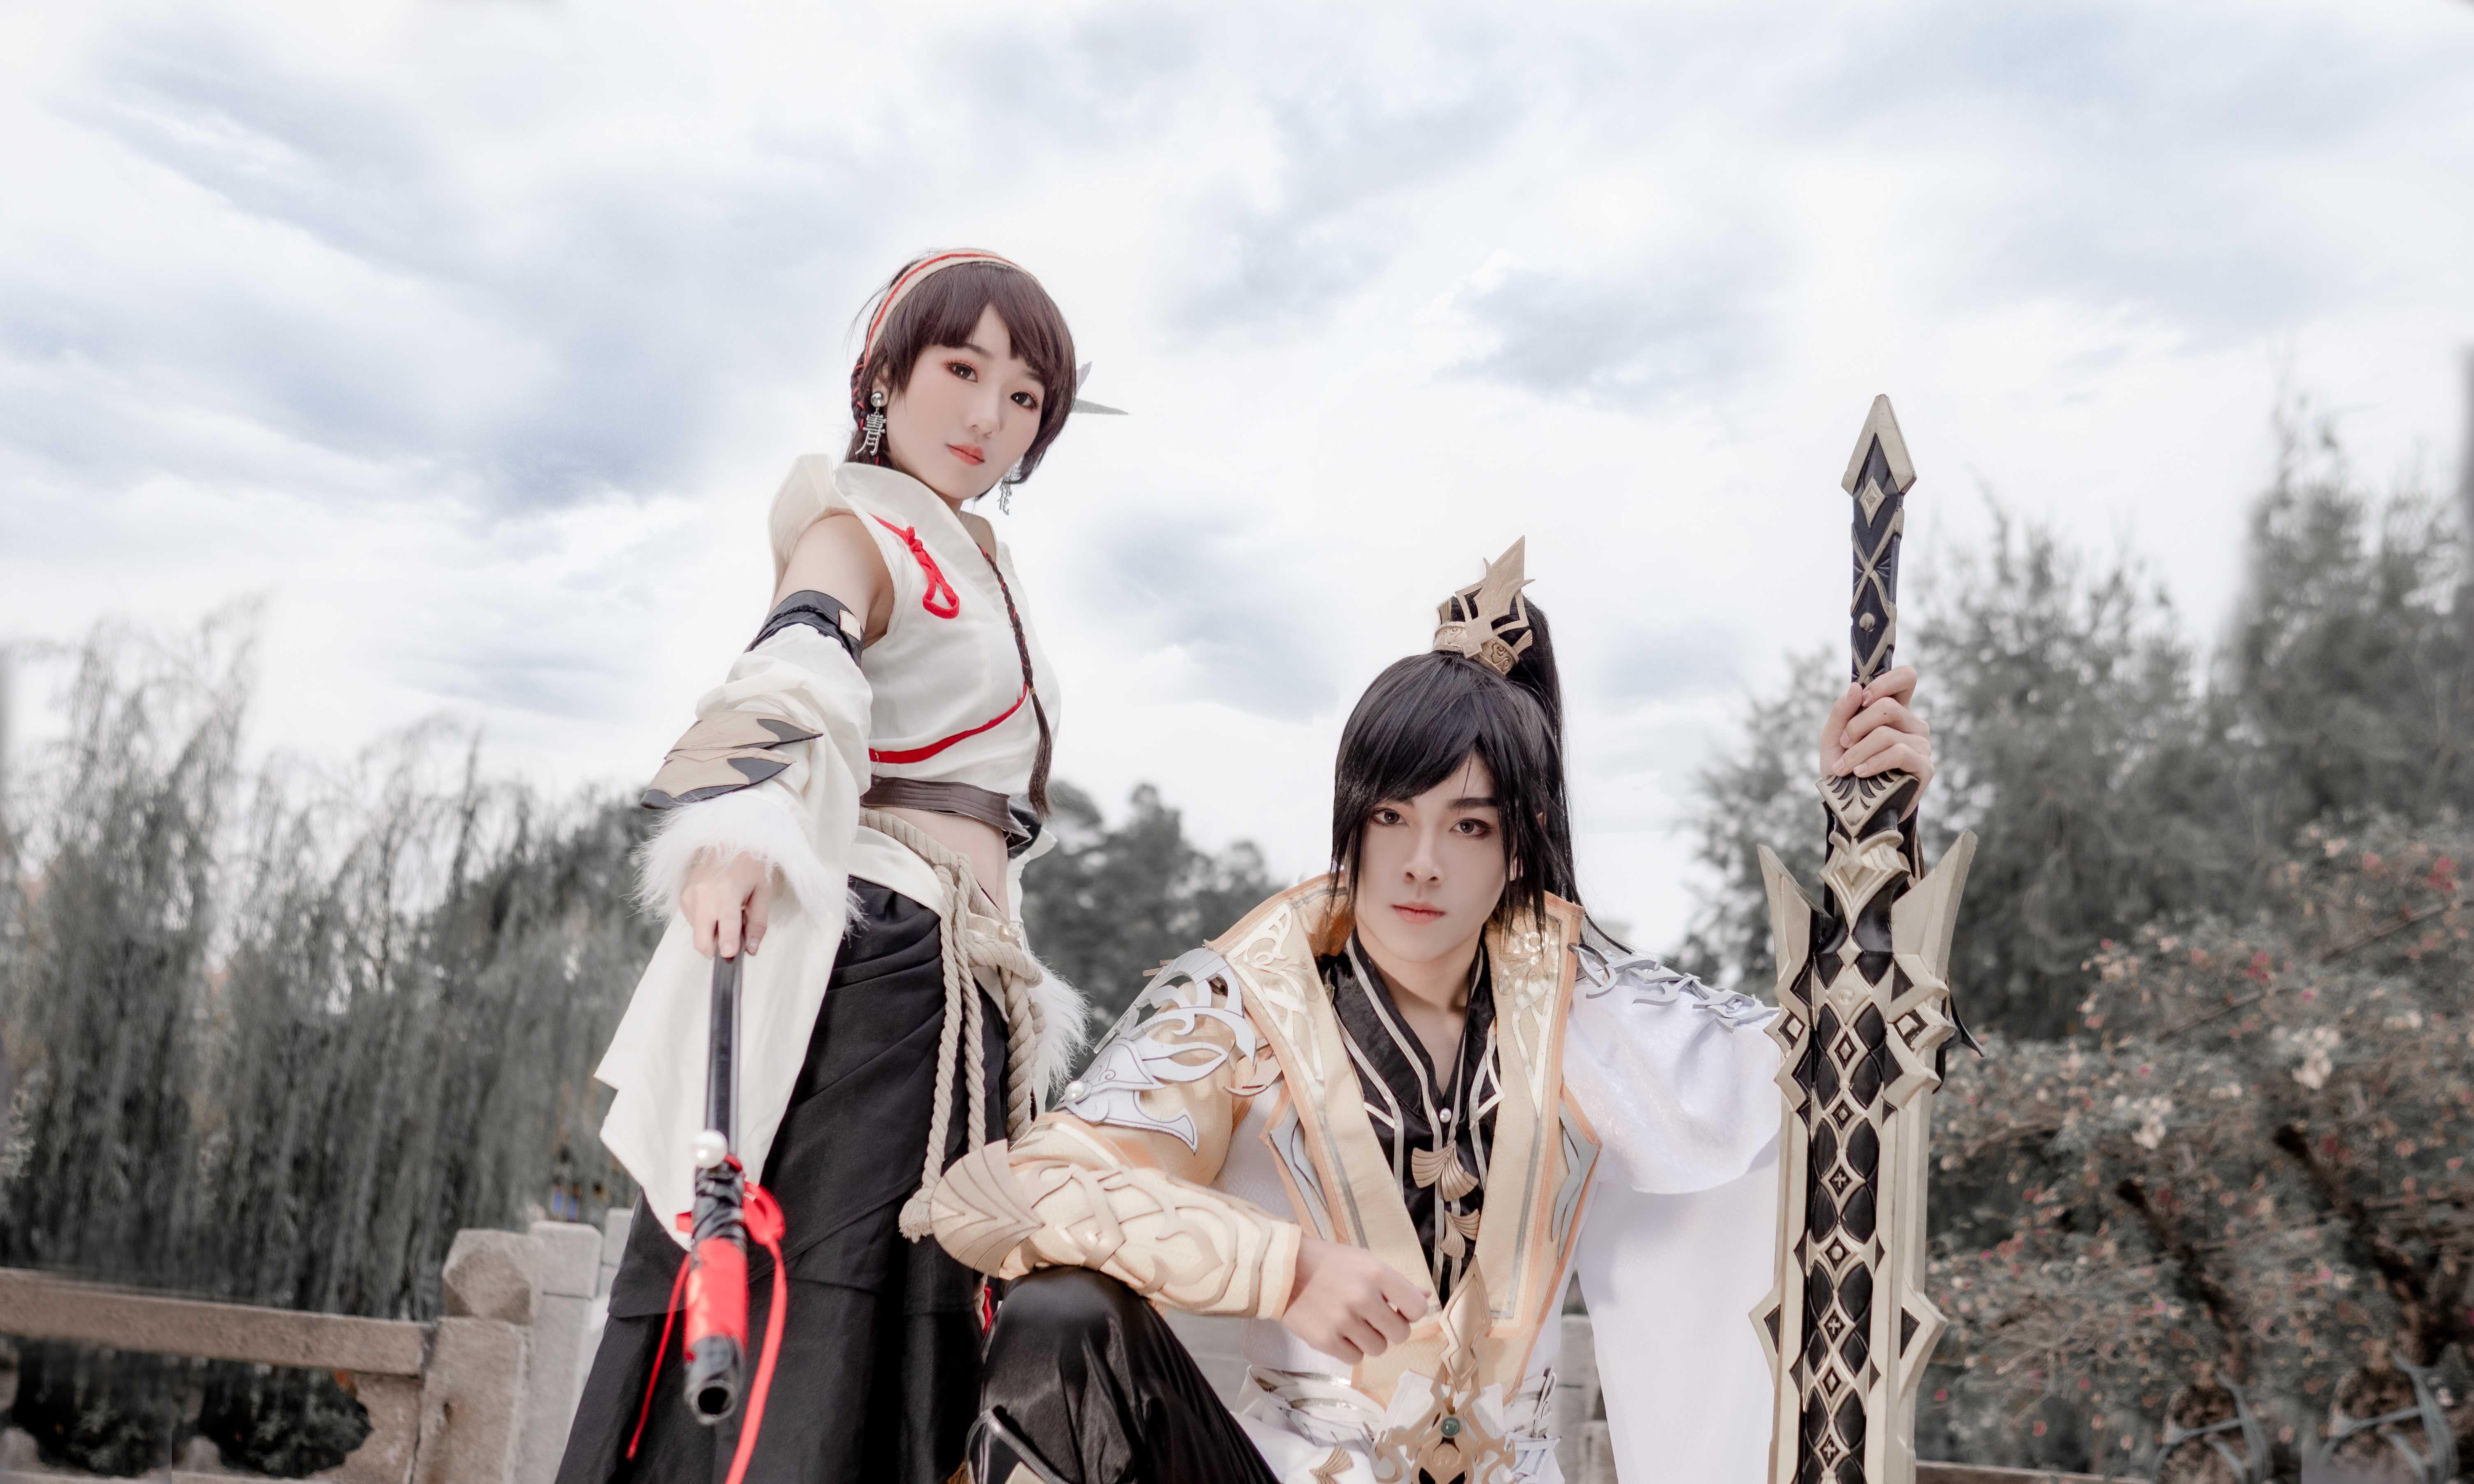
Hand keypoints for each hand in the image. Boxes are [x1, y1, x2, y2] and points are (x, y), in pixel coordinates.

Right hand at [681, 850, 771, 957]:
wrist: (724, 838)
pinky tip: (716, 905)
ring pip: (697, 933)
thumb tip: (751, 950)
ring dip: (712, 933)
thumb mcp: (762, 891)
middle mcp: (703, 896)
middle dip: (715, 950)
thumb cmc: (748, 864)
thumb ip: (757, 923)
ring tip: (727, 913)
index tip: (729, 955)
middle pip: (701, 941)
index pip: (725, 926)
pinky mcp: (682, 896)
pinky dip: (705, 921)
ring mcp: (689, 897)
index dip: (727, 945)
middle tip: (731, 943)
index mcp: (727, 893)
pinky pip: (693, 921)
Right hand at [1278, 1237, 1428, 1364]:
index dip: (1410, 1313)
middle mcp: (1362, 1297)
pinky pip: (1355, 1359)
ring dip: (1370, 1340)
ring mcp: (1343, 1321)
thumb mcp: (1365, 1261)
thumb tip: (1425, 1299)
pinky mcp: (1325, 1341)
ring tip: (1353, 1324)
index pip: (1416, 1309)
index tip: (1398, 1309)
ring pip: (1378, 1349)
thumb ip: (1396, 1282)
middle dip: (1390, 1329)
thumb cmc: (1328, 1263)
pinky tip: (1339, 1332)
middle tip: (1374, 1319)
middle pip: (1400, 1334)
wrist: (1282, 1271)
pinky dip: (1350, 1349)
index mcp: (1376, 1273)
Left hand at [1819, 664, 1934, 811]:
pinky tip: (1859, 772)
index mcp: (1896, 711)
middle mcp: (1912, 724)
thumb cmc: (1844, 770)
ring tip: (1844, 767)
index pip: (1905, 677)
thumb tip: (1855, 687)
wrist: (1851, 809)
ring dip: (1857, 751)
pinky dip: (1873, 762)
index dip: (1884, 681)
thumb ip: (1841, 712)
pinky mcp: (1924, 767)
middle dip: (1856, 725)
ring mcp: (1921, 745)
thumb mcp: (1834, 739)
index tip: (1862, 699)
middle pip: (1888, 706)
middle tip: (1843, 744)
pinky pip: (1898, 753)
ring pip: (1886, 734)